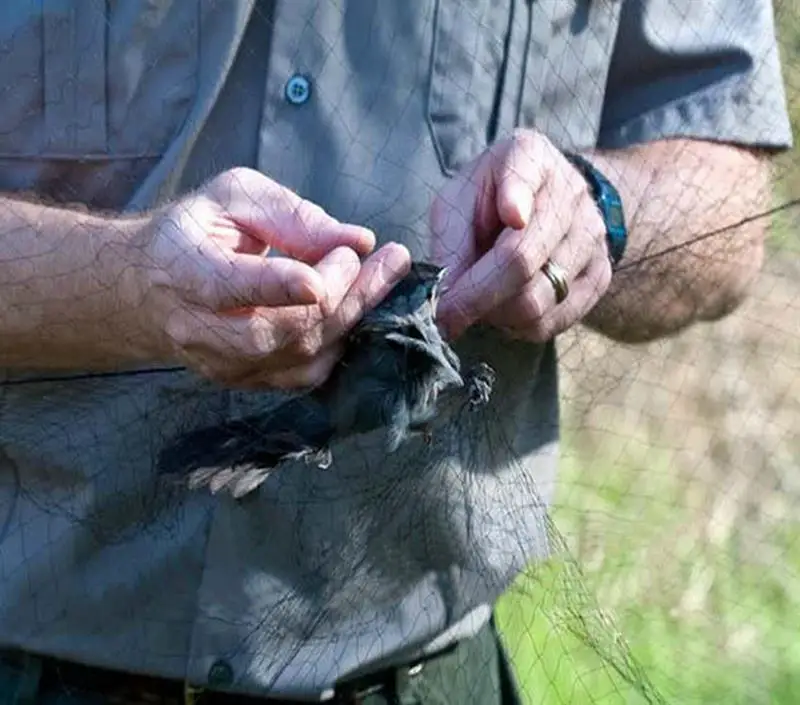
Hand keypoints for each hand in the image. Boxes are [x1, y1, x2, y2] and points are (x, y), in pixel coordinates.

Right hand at [122, 167, 410, 387]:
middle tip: (390, 259)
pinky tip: (358, 307)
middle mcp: (200, 330)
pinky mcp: (246, 383)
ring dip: (354, 317)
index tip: (335, 265)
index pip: (229, 286)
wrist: (146, 290)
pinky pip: (307, 375)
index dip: (280, 284)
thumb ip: (291, 215)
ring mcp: (224, 365)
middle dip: (344, 295)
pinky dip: (342, 342)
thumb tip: (357, 241)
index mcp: (185, 272)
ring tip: (385, 277)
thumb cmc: (196, 231)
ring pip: (302, 357)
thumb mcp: (233, 196)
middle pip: (282, 330)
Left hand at [430, 130, 612, 341]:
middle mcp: (570, 192)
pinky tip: (505, 310)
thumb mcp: (457, 203)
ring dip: (495, 315)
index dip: (518, 196)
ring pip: (536, 300)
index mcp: (530, 157)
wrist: (544, 207)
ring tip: (479, 304)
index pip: (525, 176)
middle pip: (522, 259)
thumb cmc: (488, 203)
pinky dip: (518, 327)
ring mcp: (591, 236)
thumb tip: (446, 296)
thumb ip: (449, 242)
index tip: (512, 216)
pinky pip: (552, 321)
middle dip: (473, 297)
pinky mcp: (599, 275)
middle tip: (446, 313)